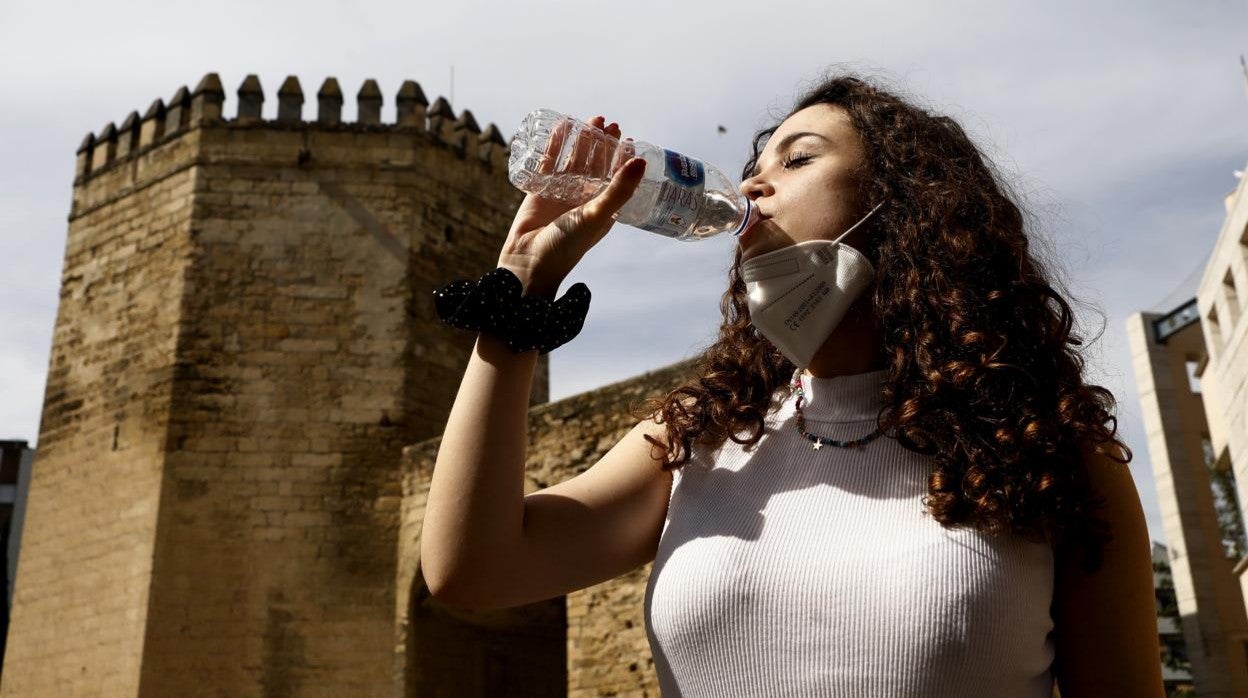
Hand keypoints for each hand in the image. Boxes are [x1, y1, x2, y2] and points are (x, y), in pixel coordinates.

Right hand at [497, 115, 647, 297]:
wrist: (529, 262)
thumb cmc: (567, 246)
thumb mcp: (597, 216)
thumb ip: (619, 190)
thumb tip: (641, 161)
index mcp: (603, 208)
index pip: (616, 177)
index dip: (622, 158)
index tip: (629, 140)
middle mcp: (584, 199)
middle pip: (596, 164)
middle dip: (603, 144)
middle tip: (611, 124)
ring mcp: (562, 193)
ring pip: (574, 160)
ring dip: (582, 141)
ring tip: (592, 121)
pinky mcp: (540, 189)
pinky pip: (550, 162)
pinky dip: (556, 144)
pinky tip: (562, 126)